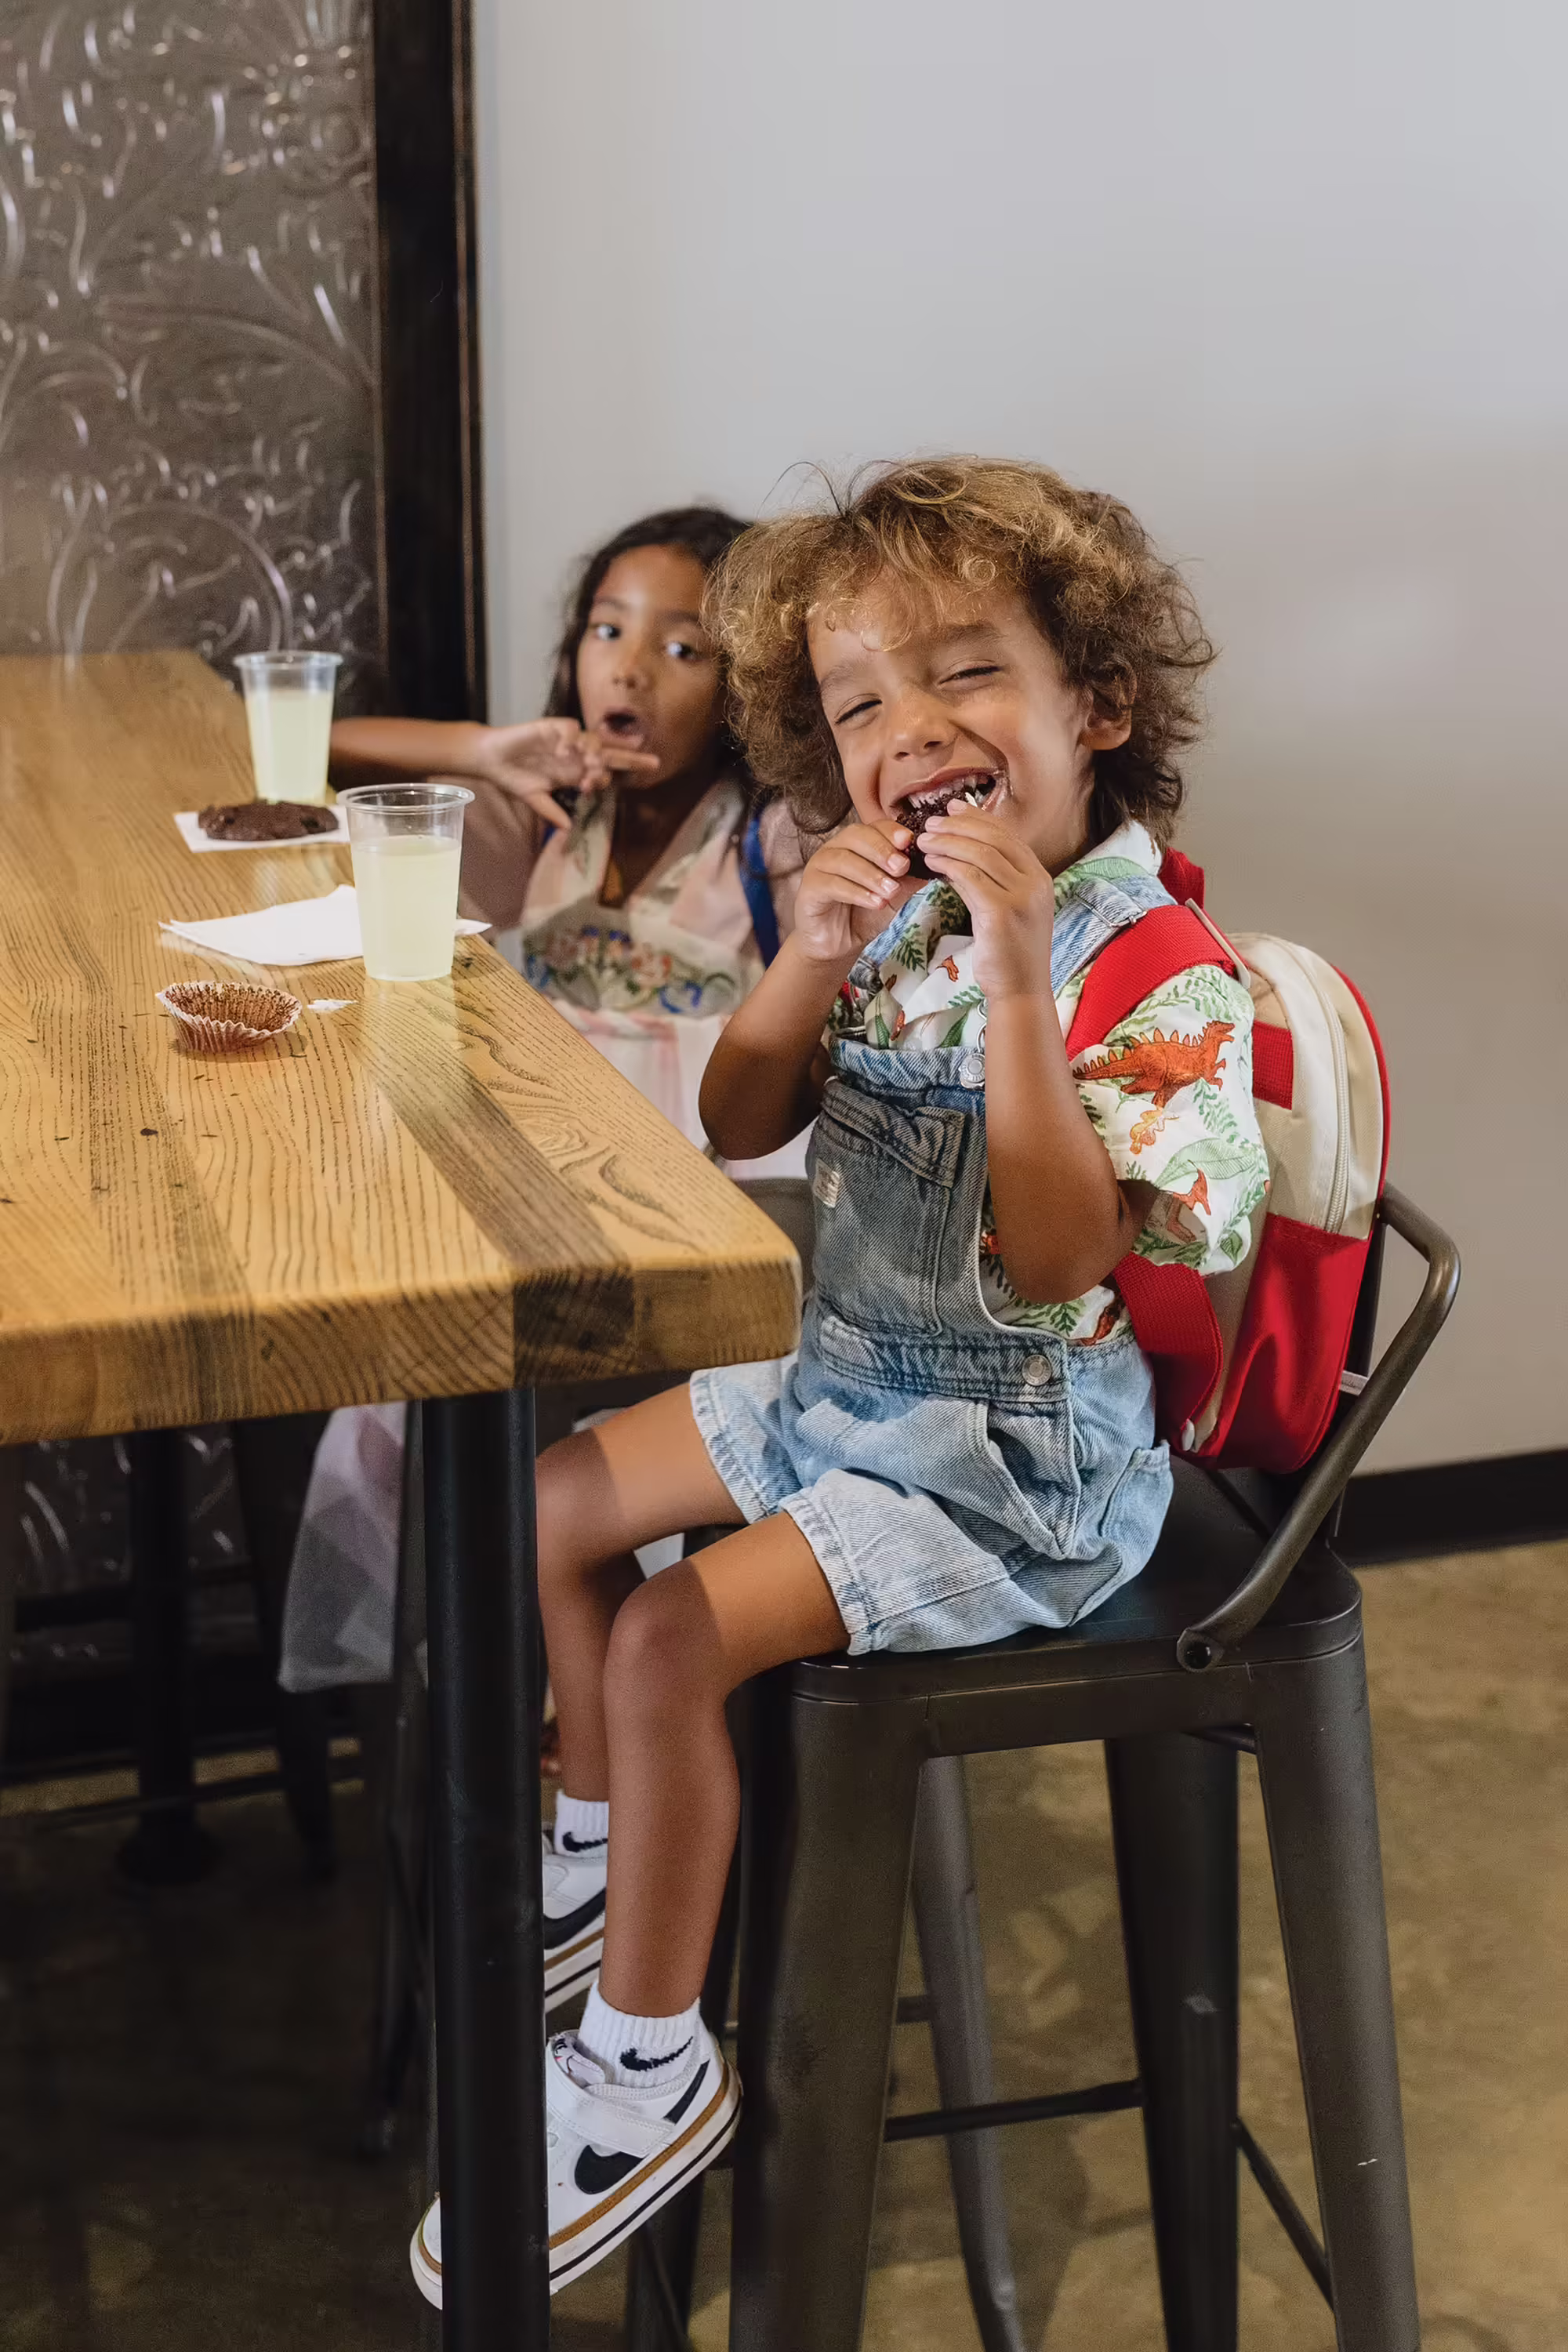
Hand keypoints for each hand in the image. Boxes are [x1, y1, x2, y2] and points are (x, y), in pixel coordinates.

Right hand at [471, 719, 658, 829]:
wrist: (490, 758)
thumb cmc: (513, 776)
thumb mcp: (535, 799)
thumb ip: (552, 812)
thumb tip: (568, 829)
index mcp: (574, 771)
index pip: (603, 773)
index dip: (605, 780)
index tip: (591, 789)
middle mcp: (575, 754)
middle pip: (609, 753)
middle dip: (633, 757)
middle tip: (653, 763)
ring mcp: (564, 739)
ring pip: (593, 739)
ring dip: (598, 752)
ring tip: (592, 763)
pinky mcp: (550, 727)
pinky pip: (570, 728)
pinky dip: (571, 739)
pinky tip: (566, 751)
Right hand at [791, 819, 920, 972]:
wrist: (838, 945)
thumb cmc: (863, 915)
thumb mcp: (894, 897)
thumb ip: (909, 881)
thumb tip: (934, 868)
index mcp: (856, 844)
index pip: (873, 827)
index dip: (890, 831)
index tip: (909, 841)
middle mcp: (835, 849)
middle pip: (857, 836)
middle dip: (882, 849)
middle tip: (902, 867)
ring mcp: (819, 867)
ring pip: (844, 860)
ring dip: (871, 874)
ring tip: (890, 891)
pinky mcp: (808, 888)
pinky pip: (832, 884)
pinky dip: (856, 892)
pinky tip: (875, 903)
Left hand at [918, 802, 1054, 1001]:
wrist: (1020, 990)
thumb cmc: (1009, 953)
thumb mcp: (1006, 909)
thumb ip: (992, 880)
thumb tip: (960, 852)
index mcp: (1040, 878)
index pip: (1008, 836)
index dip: (978, 818)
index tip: (952, 809)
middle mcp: (1036, 883)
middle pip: (995, 839)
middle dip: (959, 826)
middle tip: (931, 823)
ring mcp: (1022, 897)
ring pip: (981, 854)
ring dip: (949, 843)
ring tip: (924, 841)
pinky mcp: (1002, 913)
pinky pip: (970, 877)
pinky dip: (948, 865)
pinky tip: (931, 863)